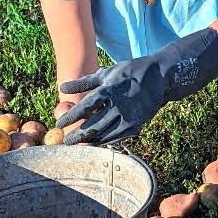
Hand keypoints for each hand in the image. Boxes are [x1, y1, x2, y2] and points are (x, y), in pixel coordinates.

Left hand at [57, 28, 217, 144]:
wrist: (158, 77)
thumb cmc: (127, 73)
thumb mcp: (105, 73)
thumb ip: (84, 83)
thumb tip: (62, 89)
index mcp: (109, 90)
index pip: (85, 107)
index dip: (71, 117)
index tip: (59, 124)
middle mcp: (119, 104)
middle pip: (93, 125)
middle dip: (77, 135)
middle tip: (66, 142)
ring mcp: (129, 116)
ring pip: (105, 134)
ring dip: (89, 141)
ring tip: (78, 144)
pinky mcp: (137, 124)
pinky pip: (117, 137)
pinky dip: (104, 141)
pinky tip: (95, 142)